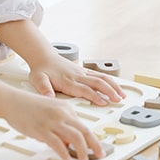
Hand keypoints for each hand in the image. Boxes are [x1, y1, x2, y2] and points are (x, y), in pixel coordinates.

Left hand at [0, 19, 125, 104]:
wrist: (43, 56)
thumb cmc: (41, 70)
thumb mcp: (38, 80)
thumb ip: (44, 89)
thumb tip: (48, 97)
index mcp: (68, 81)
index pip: (84, 89)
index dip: (95, 96)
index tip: (103, 102)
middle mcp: (77, 76)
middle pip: (97, 83)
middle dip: (109, 91)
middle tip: (118, 100)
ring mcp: (82, 72)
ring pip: (101, 78)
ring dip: (113, 86)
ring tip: (122, 95)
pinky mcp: (84, 71)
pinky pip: (100, 75)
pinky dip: (110, 81)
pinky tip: (116, 87)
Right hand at [2, 91, 103, 159]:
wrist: (12, 101)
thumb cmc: (28, 106)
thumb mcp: (50, 111)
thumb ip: (61, 125)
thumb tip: (69, 142)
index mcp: (65, 108)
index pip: (84, 125)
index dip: (92, 138)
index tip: (96, 147)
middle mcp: (61, 114)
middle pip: (84, 131)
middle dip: (95, 145)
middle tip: (100, 154)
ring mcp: (52, 121)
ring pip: (75, 137)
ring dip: (82, 150)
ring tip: (84, 159)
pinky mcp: (41, 129)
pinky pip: (57, 143)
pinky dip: (64, 152)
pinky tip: (67, 158)